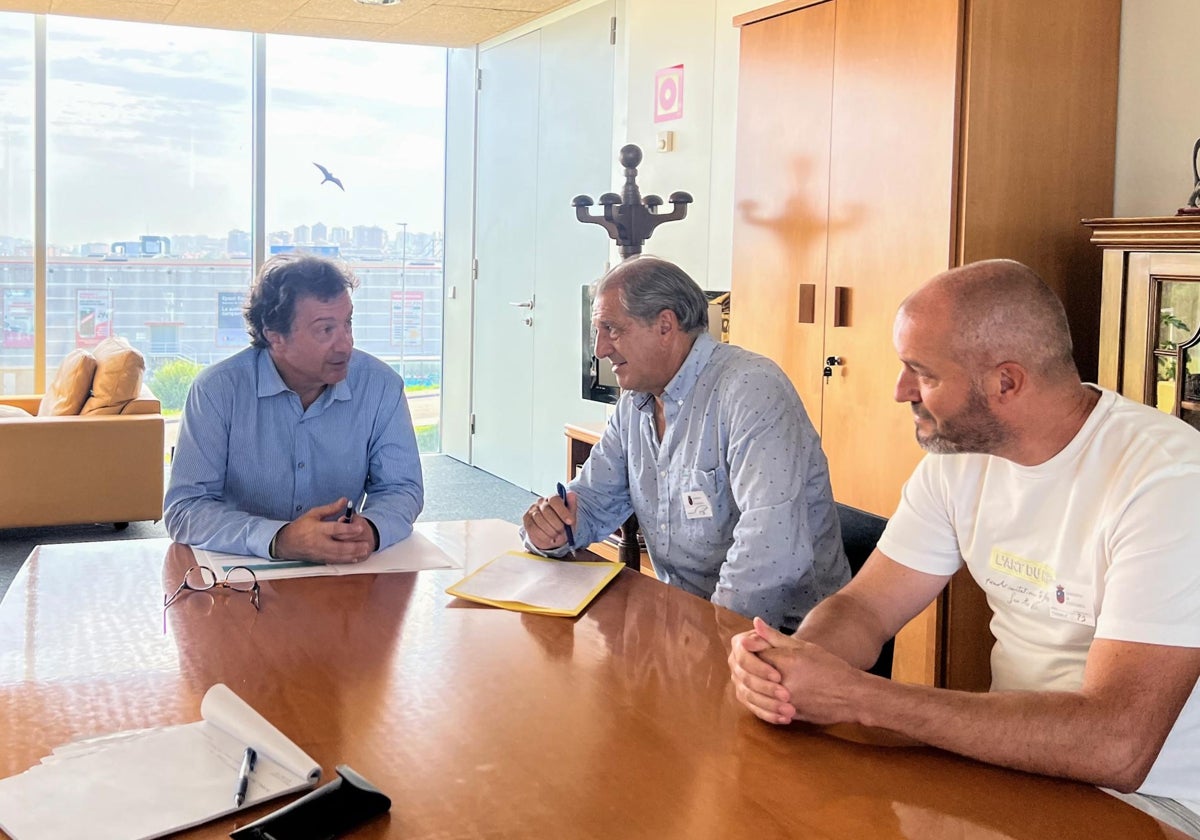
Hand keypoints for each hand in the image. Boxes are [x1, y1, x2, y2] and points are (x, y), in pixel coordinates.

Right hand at [273, 498, 374, 563]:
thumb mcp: (314, 514)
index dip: (349, 528)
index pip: (335, 529)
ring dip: (353, 554)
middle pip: (340, 546)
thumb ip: (331, 508)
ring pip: (339, 556)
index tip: (360, 527)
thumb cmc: (300, 526)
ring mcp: (320, 552)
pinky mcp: (320, 559)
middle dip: (355, 546)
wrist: (286, 543)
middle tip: (367, 543)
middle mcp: (319, 542)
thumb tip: (345, 501)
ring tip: (365, 550)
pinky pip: (335, 561)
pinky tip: (355, 558)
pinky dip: (347, 560)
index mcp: (317, 529)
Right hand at [522, 491, 576, 550]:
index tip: (570, 522)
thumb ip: (572, 505)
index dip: (563, 511)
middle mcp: (541, 501)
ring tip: (557, 535)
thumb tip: (571, 494)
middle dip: (557, 524)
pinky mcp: (526, 519)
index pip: (555, 500)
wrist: (553, 536)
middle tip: (562, 531)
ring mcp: (532, 510)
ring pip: (539, 520)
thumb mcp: (570, 516)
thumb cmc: (563, 524)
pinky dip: (544, 536)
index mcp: (552, 498)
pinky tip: (550, 539)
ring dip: (550, 531)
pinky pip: (533, 528)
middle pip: (547, 510)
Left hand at [731, 617, 865, 726]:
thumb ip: (775, 637)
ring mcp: (785, 701)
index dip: (750, 648)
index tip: (752, 647)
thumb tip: (755, 622)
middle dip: (750, 668)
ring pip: (757, 693)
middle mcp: (783, 682)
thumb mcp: (804, 647)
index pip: (754, 652)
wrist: (851, 695)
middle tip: (754, 664)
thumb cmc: (830, 667)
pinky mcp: (788, 715)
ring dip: (755, 686)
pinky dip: (764, 702)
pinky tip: (767, 695)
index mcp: (786, 661)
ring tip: (762, 680)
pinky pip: (767, 709)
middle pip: (752, 674)